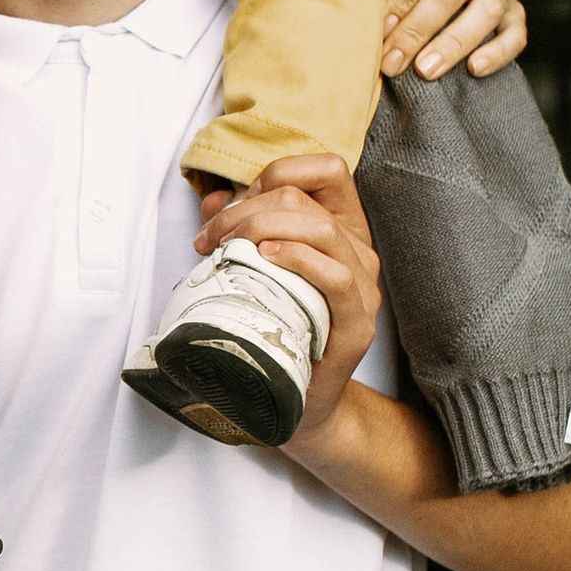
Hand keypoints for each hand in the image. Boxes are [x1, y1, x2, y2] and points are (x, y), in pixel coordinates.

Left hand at [192, 152, 382, 447]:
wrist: (295, 401)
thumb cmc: (275, 330)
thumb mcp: (254, 270)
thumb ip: (237, 230)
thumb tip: (210, 198)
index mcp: (342, 228)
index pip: (326, 169)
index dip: (275, 173)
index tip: (232, 207)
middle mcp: (359, 250)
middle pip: (304, 199)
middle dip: (243, 209)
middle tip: (206, 240)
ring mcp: (364, 286)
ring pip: (320, 229)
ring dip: (260, 228)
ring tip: (224, 250)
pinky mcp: (358, 324)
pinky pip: (337, 277)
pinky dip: (298, 259)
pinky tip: (265, 259)